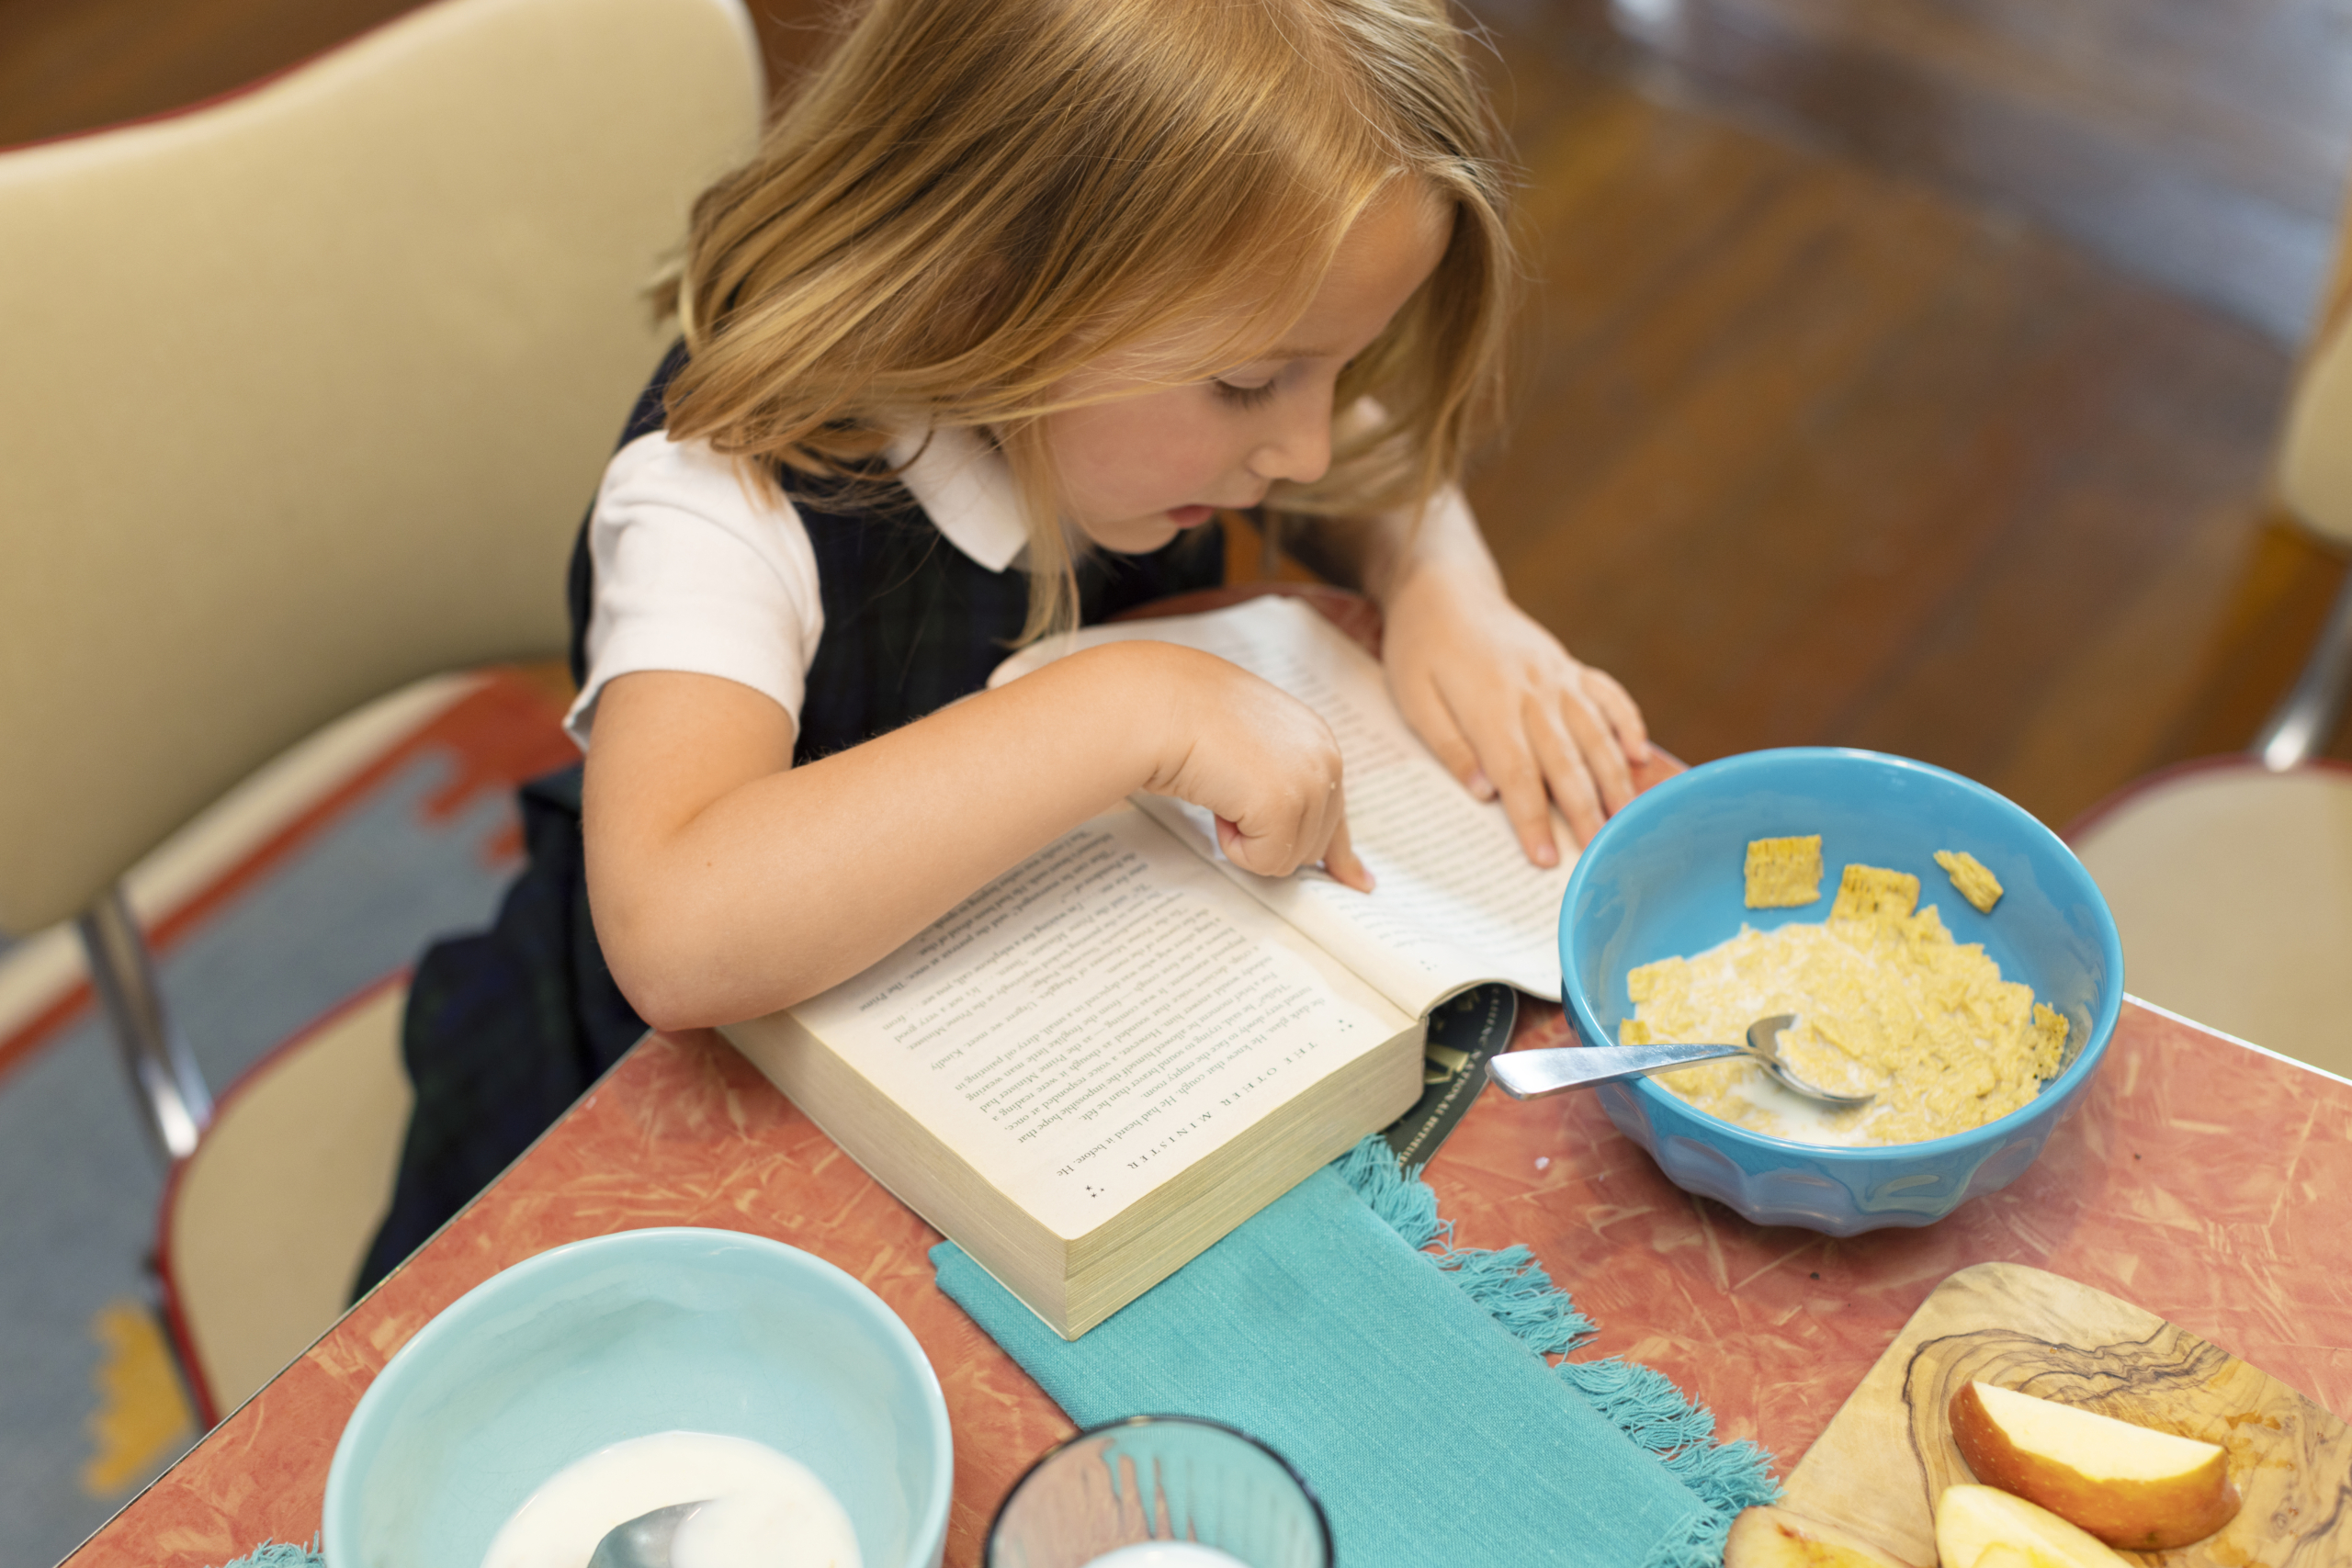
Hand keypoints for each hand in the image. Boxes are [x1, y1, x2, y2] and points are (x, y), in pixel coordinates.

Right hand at [1138, 646, 1373, 889]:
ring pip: (1288, 858)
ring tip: (1221, 790)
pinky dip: (1232, 844)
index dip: (1340, 852)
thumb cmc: (1186, 718)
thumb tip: (1296, 833)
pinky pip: (1264, 862)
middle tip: (1229, 797)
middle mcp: (1324, 759)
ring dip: (1245, 838)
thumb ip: (1278, 779)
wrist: (1159, 705)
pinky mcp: (1285, 806)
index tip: (1356, 881)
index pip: (1336, 810)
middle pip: (1313, 845)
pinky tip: (1218, 801)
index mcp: (1316, 741)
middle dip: (1268, 838)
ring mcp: (1309, 781)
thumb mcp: (1248, 747)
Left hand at [1381, 561, 1649, 864]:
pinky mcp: (1569, 665)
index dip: (1533, 819)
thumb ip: (1450, 746)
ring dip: (1615, 779)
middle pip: (1566, 760)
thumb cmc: (1420, 648)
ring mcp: (1557, 675)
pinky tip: (1640, 755)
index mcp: (1490, 704)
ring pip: (1596, 733)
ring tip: (1627, 818)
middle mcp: (1533, 690)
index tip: (1545, 859)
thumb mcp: (1413, 700)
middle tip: (1602, 852)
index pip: (1518, 774)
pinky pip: (1608, 695)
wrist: (1444, 587)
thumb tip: (1485, 794)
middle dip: (1585, 811)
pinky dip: (1628, 724)